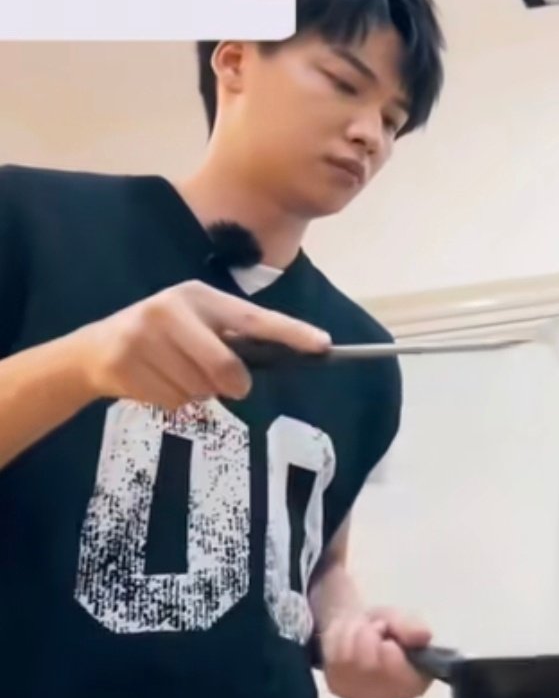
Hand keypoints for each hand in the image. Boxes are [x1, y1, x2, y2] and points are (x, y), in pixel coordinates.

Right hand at [70, 280, 330, 408]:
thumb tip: (277, 362)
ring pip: (199, 388)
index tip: (323, 345)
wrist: (96, 349)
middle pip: (226, 367)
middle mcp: (172, 308)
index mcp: (200, 296)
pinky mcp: (125, 361)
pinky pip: (172, 400)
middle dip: (232, 385)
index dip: (291, 333)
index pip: (255, 318)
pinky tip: (154, 381)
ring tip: (175, 373)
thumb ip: (232, 340)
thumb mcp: (197, 326)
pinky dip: (172, 401)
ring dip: (196, 393)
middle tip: (227, 384)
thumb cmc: (165, 338)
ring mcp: (145, 334)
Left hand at [320, 607, 433, 697]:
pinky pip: (334, 661)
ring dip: (353, 635)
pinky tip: (348, 640)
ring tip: (362, 630)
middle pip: (371, 667)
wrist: (360, 628)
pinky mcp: (339, 689)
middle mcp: (391, 696)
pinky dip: (339, 641)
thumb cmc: (387, 628)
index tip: (388, 634)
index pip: (404, 679)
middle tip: (375, 627)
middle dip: (369, 635)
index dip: (392, 652)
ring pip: (349, 661)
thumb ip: (412, 628)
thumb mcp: (402, 620)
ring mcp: (362, 696)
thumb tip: (423, 636)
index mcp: (417, 682)